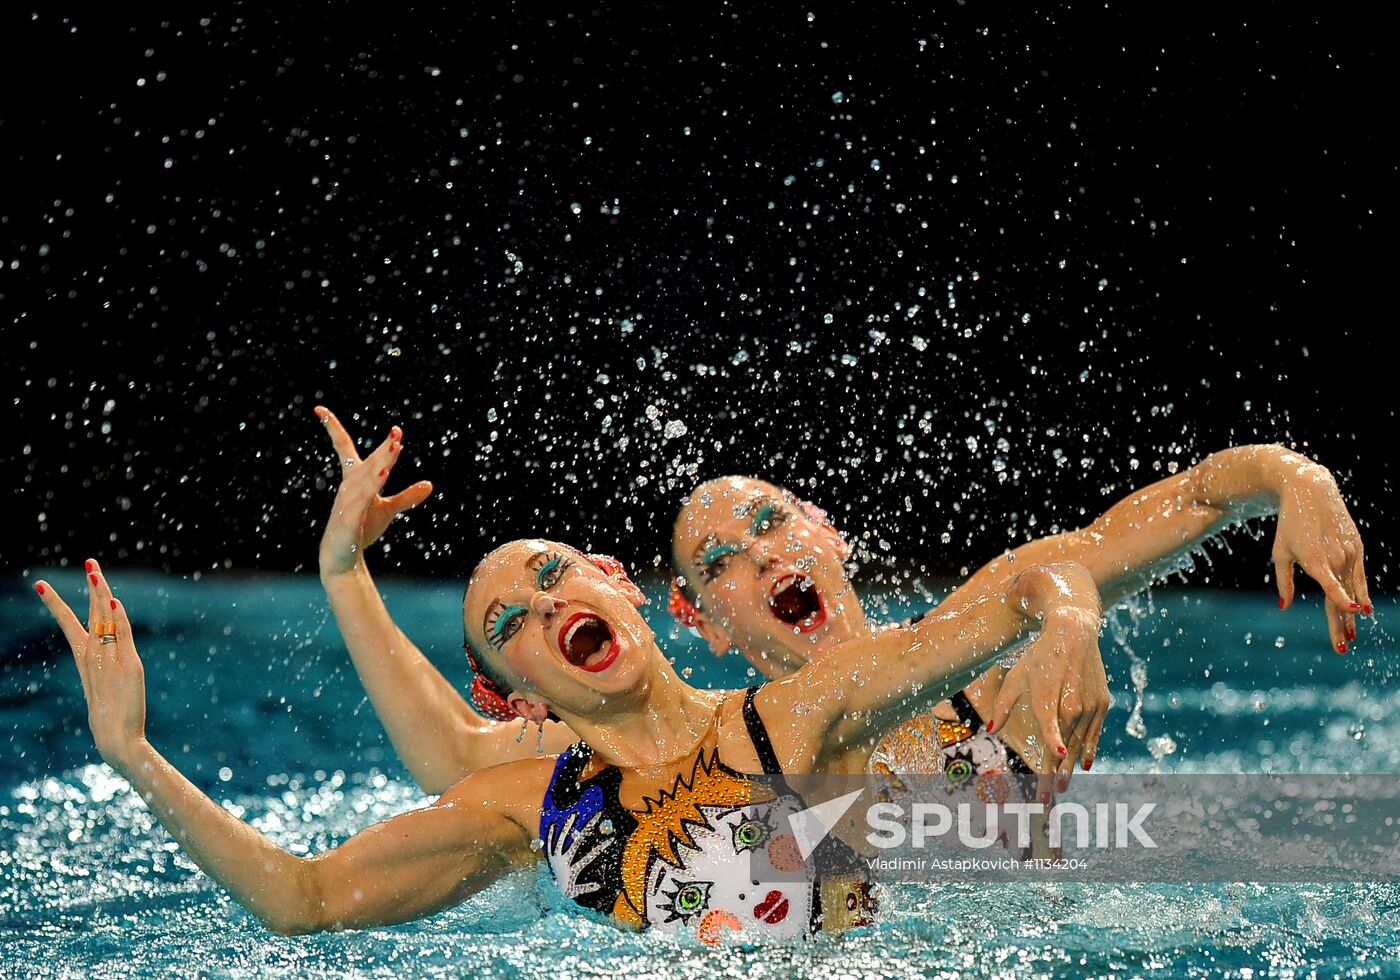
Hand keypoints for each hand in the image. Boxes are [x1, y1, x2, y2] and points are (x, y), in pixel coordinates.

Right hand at [35, 560, 147, 772]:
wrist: (116, 739)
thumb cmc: (110, 717)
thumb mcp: (102, 687)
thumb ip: (104, 666)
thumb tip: (105, 654)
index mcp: (84, 661)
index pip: (69, 625)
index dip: (55, 604)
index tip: (40, 585)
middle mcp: (94, 656)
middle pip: (90, 614)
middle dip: (90, 587)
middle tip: (89, 562)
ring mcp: (109, 659)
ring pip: (105, 619)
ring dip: (101, 593)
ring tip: (95, 570)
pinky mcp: (128, 665)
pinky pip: (123, 635)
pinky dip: (118, 617)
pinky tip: (113, 599)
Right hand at [315, 406, 433, 577]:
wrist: (343, 559)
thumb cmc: (362, 530)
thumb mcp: (387, 510)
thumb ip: (407, 497)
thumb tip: (429, 485)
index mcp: (353, 480)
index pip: (343, 448)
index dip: (334, 428)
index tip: (321, 409)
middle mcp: (348, 487)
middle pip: (366, 462)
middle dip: (383, 448)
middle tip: (397, 432)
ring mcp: (347, 502)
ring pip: (365, 478)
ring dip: (380, 463)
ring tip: (395, 447)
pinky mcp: (349, 518)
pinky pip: (362, 499)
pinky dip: (372, 486)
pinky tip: (383, 474)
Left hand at [543, 810, 616, 897]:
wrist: (548, 893)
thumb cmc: (566, 890)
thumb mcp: (576, 891)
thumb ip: (587, 887)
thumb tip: (599, 885)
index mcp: (573, 870)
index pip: (590, 857)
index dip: (601, 848)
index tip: (611, 839)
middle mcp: (564, 861)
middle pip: (577, 842)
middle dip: (587, 829)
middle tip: (596, 817)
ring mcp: (555, 858)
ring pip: (561, 840)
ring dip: (567, 827)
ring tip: (574, 815)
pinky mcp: (549, 856)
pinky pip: (549, 844)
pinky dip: (550, 835)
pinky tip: (553, 824)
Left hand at [984, 605, 1108, 780]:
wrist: (1074, 633)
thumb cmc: (1039, 657)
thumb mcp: (1016, 677)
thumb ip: (1003, 705)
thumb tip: (990, 730)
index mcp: (1048, 698)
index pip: (1048, 730)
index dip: (1051, 749)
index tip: (1053, 770)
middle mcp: (1072, 704)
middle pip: (1063, 746)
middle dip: (1055, 775)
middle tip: (1047, 800)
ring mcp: (1090, 705)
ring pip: (1079, 743)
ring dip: (1070, 766)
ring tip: (1062, 787)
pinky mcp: (1102, 703)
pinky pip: (1094, 733)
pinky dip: (1089, 749)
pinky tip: (1084, 766)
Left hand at [1270, 455, 1371, 652]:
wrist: (1310, 491)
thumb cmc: (1289, 524)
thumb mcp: (1280, 552)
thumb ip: (1283, 581)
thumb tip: (1284, 607)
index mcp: (1315, 559)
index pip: (1333, 586)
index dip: (1343, 602)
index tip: (1354, 615)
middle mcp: (1336, 557)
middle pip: (1341, 598)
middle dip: (1341, 624)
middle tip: (1342, 647)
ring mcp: (1349, 553)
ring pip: (1353, 590)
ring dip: (1350, 614)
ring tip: (1349, 636)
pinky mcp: (1357, 548)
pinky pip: (1359, 577)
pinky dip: (1360, 593)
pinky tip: (1362, 609)